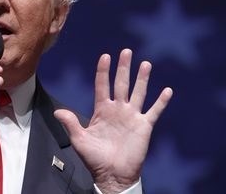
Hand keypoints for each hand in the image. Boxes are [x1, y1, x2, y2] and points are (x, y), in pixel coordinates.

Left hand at [54, 49, 172, 193]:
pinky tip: (167, 90)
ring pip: (138, 92)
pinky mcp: (144, 126)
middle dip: (123, 68)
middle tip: (126, 51)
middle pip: (121, 84)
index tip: (105, 56)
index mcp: (102, 110)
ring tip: (145, 64)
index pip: (102, 86)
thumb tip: (57, 111)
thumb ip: (71, 123)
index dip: (103, 71)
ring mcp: (132, 117)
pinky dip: (161, 101)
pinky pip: (154, 111)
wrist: (112, 175)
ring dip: (142, 78)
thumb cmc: (95, 159)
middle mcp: (118, 110)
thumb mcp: (79, 140)